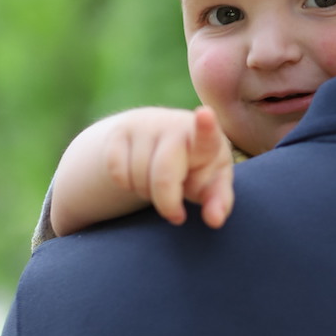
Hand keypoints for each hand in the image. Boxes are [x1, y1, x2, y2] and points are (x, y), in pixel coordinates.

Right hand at [104, 106, 234, 228]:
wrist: (162, 139)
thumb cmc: (196, 166)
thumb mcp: (212, 182)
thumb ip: (218, 202)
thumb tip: (215, 220)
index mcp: (206, 138)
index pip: (206, 134)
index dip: (206, 126)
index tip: (205, 114)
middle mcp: (175, 125)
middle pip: (163, 176)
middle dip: (167, 203)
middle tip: (176, 215)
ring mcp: (145, 125)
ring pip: (137, 177)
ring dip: (147, 194)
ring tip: (159, 185)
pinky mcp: (119, 131)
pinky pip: (116, 172)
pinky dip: (126, 185)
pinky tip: (139, 175)